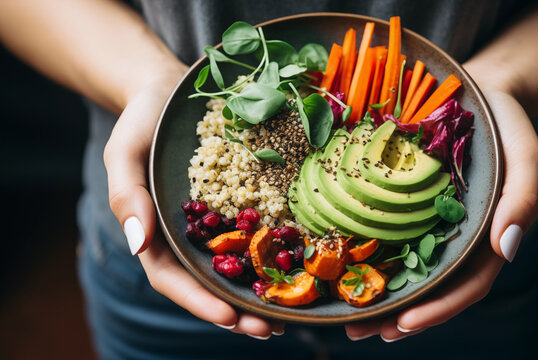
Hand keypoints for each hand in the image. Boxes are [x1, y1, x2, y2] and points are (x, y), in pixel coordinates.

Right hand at [103, 69, 283, 338]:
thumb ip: (127, 196)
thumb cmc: (142, 121)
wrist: (171, 93)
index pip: (173, 279)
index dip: (200, 302)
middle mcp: (186, 235)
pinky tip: (296, 268)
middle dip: (237, 311)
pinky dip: (272, 256)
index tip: (229, 318)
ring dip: (259, 294)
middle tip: (269, 329)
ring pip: (235, 268)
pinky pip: (254, 234)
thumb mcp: (124, 152)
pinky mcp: (238, 204)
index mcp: (155, 233)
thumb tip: (138, 246)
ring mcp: (214, 223)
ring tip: (290, 315)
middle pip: (209, 283)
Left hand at [345, 86, 537, 341]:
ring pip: (405, 268)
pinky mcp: (405, 202)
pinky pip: (387, 233)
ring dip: (378, 294)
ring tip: (346, 315)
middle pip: (429, 287)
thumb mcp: (526, 155)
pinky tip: (342, 263)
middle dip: (397, 315)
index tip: (401, 325)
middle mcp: (455, 237)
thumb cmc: (505, 125)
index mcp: (486, 237)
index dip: (436, 309)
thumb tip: (507, 249)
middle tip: (360, 331)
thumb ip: (524, 199)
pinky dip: (369, 254)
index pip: (465, 285)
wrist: (478, 92)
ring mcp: (429, 221)